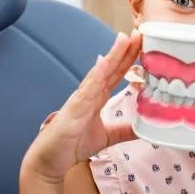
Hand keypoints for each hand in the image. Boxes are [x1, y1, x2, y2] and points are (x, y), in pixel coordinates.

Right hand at [21, 30, 142, 183]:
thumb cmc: (73, 145)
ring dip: (112, 55)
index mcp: (97, 97)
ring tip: (124, 38)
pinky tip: (104, 61)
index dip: (129, 59)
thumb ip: (125, 130)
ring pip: (99, 72)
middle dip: (125, 50)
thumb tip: (145, 128)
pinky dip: (96, 74)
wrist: (49, 161)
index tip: (143, 44)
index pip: (117, 73)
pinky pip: (86, 89)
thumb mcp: (108, 136)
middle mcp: (89, 93)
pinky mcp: (73, 108)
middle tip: (139, 32)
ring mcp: (81, 99)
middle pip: (110, 67)